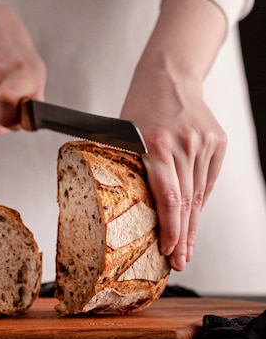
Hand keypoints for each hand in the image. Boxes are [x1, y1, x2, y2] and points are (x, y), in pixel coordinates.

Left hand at [120, 0, 226, 271]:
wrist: (170, 76)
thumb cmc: (140, 106)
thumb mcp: (122, 133)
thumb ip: (126, 166)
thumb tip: (121, 205)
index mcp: (155, 143)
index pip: (168, 196)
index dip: (171, 228)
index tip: (169, 252)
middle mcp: (183, 144)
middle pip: (186, 201)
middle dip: (183, 237)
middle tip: (180, 262)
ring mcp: (203, 143)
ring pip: (199, 194)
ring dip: (192, 223)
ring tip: (186, 247)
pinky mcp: (217, 142)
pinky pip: (208, 179)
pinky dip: (199, 199)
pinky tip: (193, 216)